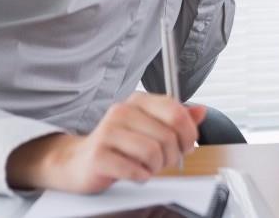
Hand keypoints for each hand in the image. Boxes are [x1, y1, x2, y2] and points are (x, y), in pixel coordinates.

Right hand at [6, 93, 205, 193]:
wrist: (77, 162)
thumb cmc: (117, 145)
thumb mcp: (149, 128)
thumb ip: (176, 120)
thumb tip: (201, 111)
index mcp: (138, 101)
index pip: (176, 112)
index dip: (188, 134)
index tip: (185, 146)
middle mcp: (122, 111)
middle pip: (168, 136)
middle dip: (172, 155)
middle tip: (164, 161)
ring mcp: (108, 131)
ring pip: (153, 152)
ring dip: (156, 167)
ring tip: (147, 167)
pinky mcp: (99, 155)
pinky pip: (135, 169)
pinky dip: (141, 176)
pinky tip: (134, 173)